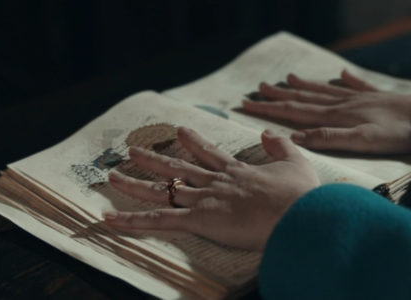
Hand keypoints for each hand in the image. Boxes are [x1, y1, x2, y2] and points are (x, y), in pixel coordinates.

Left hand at [104, 127, 319, 250]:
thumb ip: (281, 146)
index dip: (194, 142)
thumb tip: (268, 133)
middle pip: (177, 169)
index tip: (180, 130)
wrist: (299, 212)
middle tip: (133, 149)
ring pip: (162, 191)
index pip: (209, 154)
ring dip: (135, 184)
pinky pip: (159, 221)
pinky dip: (133, 221)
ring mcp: (205, 200)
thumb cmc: (301, 195)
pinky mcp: (200, 220)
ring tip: (112, 176)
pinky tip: (109, 218)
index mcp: (237, 172)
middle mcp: (215, 183)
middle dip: (153, 160)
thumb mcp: (296, 164)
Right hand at [242, 70, 410, 153]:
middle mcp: (342, 104)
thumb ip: (328, 138)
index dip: (270, 110)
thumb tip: (295, 136)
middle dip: (279, 96)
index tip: (247, 104)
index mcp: (336, 116)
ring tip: (287, 78)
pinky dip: (345, 80)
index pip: (295, 112)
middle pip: (304, 99)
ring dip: (303, 86)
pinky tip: (340, 73)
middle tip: (258, 88)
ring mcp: (358, 98)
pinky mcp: (375, 97)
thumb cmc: (398, 133)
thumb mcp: (361, 141)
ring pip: (324, 91)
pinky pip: (355, 85)